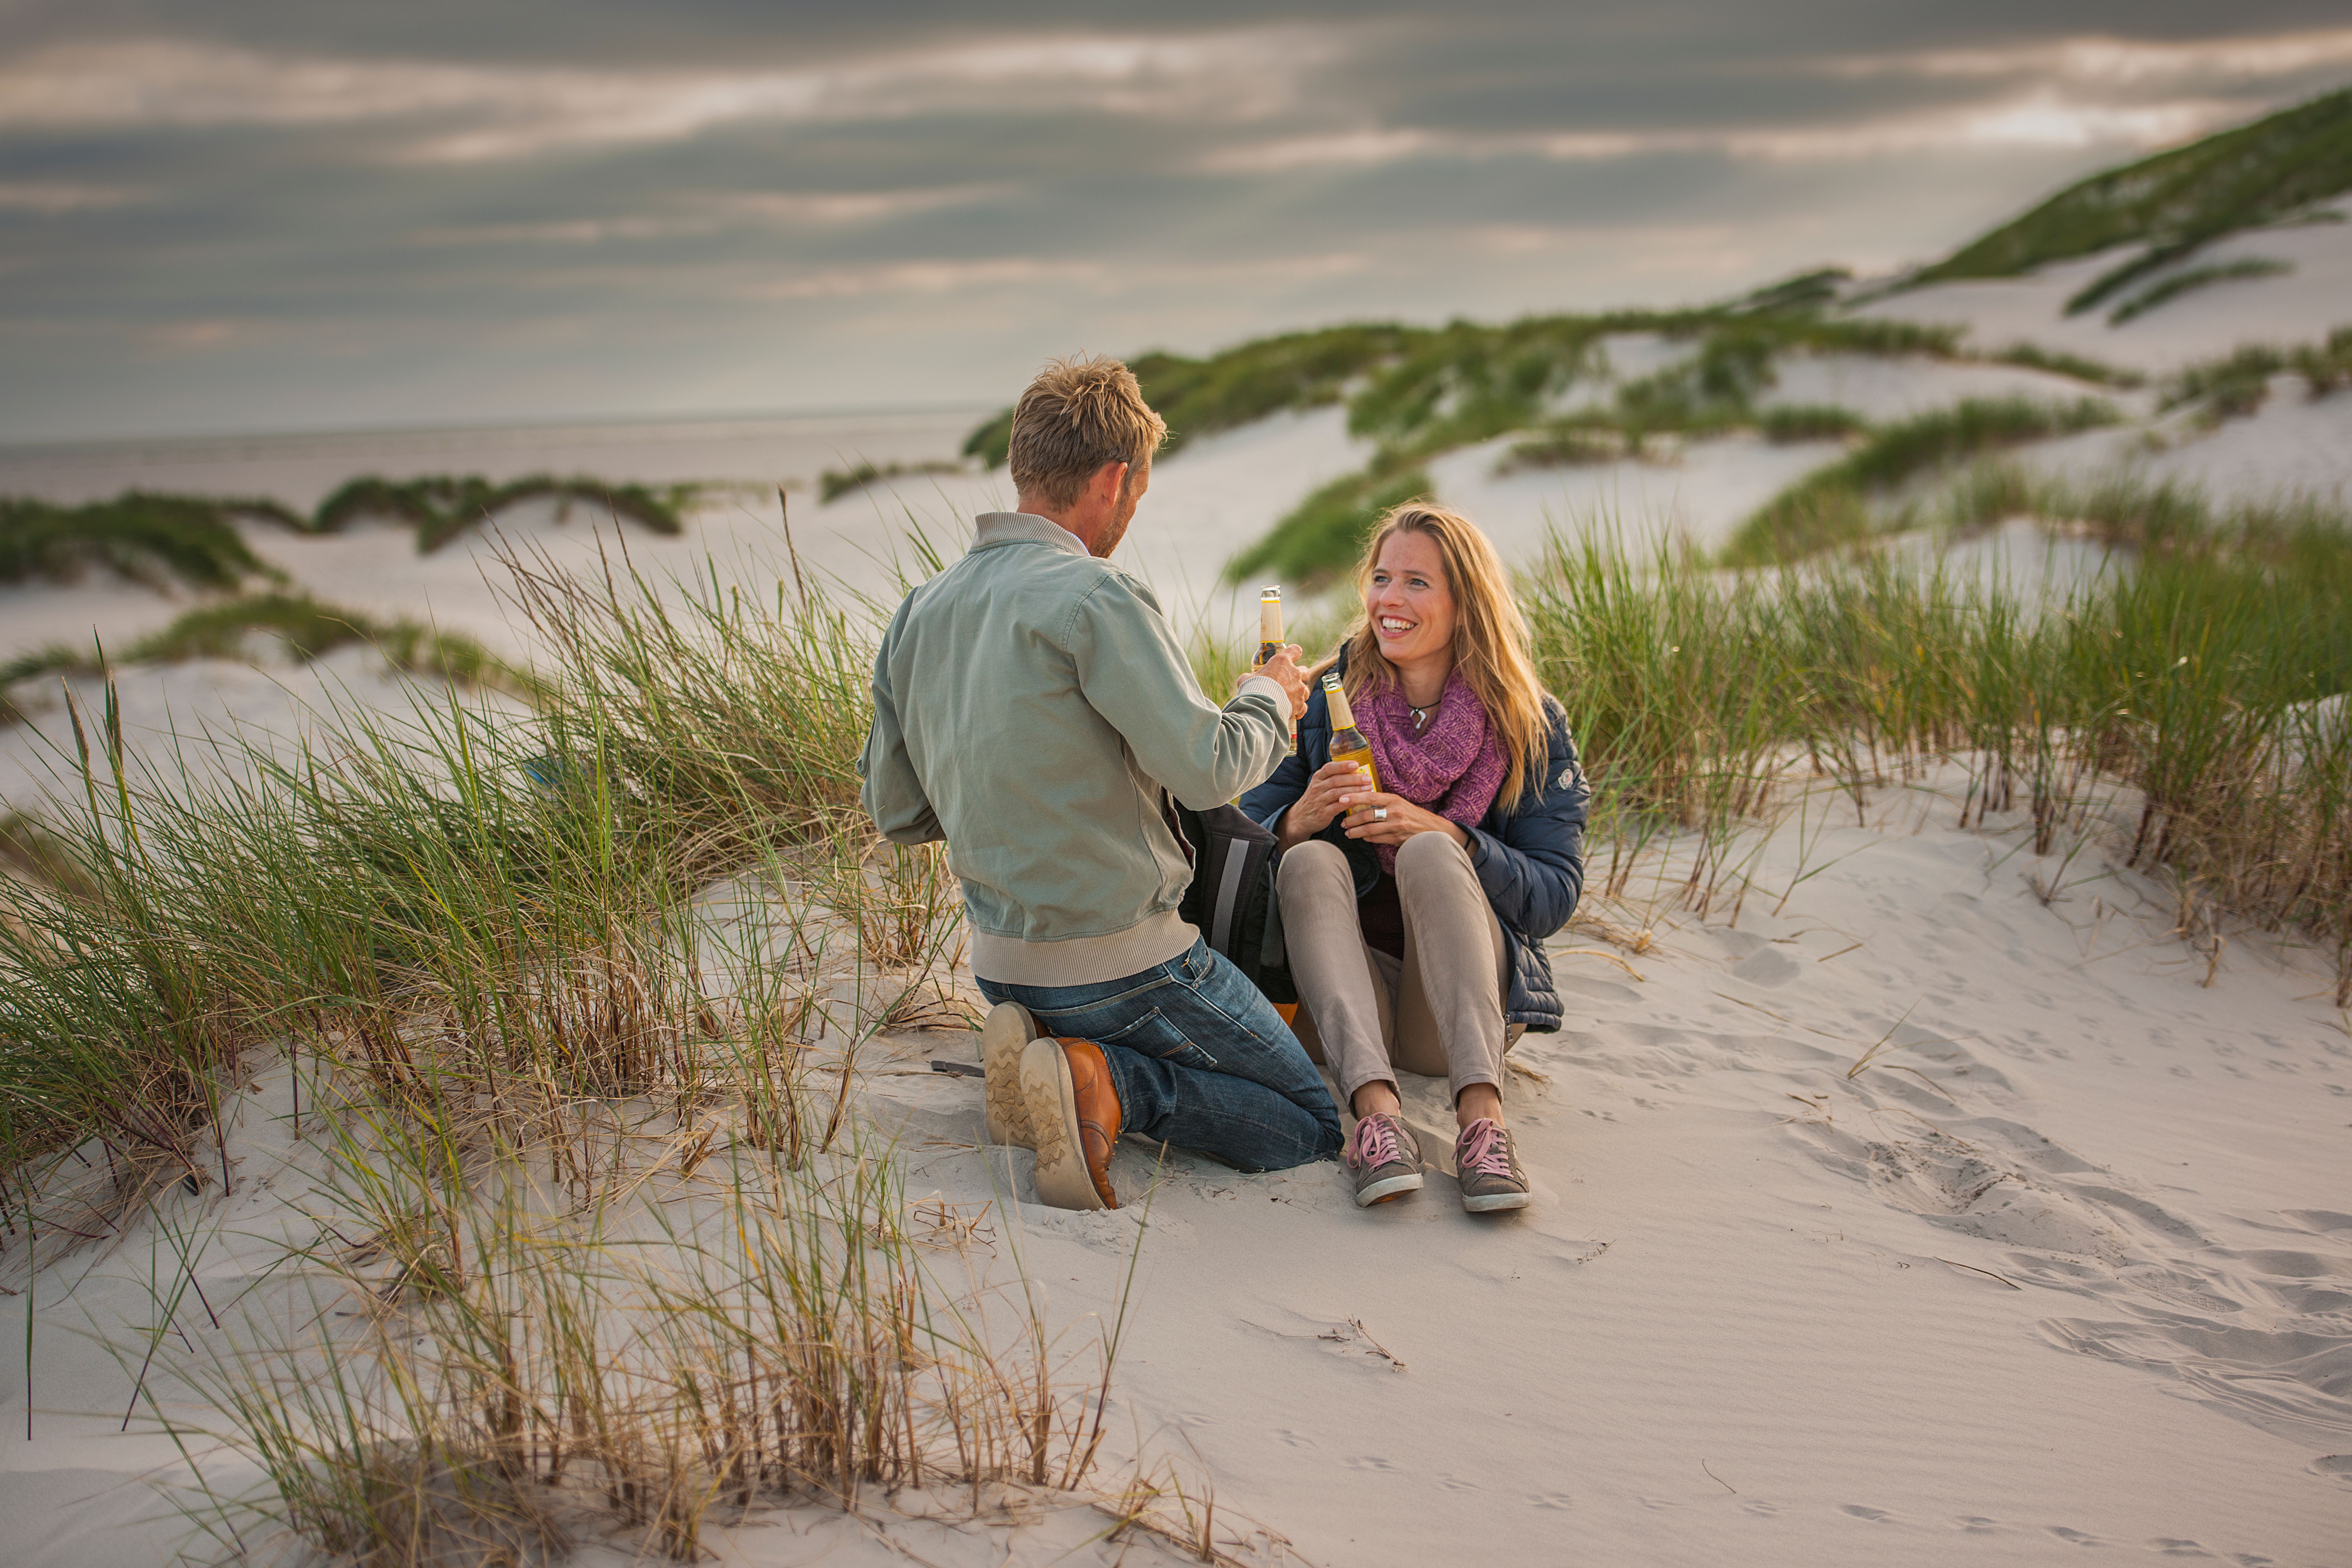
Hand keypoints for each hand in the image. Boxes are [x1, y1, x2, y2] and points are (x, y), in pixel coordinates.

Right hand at [1245, 643, 1308, 721]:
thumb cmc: (1253, 689)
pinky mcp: (1300, 704)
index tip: (1293, 656)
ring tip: (1290, 698)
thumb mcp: (1247, 679)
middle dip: (1300, 675)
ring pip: (1306, 689)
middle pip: (1305, 671)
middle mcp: (1294, 674)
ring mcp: (1299, 689)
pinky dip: (1299, 709)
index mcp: (1282, 662)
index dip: (1294, 652)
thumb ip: (1251, 676)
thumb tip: (1247, 679)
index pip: (1295, 650)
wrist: (1261, 706)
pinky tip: (1293, 712)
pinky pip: (1303, 706)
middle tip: (1291, 681)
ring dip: (1300, 693)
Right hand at [1276, 758, 1373, 848]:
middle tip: (1368, 779)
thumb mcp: (1320, 785)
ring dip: (1354, 790)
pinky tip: (1359, 801)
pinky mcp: (1322, 813)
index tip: (1356, 764)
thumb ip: (1334, 777)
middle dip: (1354, 779)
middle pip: (1336, 780)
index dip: (1342, 765)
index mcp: (1317, 778)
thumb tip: (1357, 771)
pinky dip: (1349, 803)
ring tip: (1368, 789)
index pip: (1329, 768)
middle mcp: (1317, 787)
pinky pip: (1337, 807)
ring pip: (1337, 793)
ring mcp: (1319, 800)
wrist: (1300, 818)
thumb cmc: (1316, 798)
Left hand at [1339, 790, 1465, 848]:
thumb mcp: (1399, 803)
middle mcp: (1395, 812)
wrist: (1433, 830)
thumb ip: (1382, 801)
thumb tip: (1360, 799)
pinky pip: (1376, 839)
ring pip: (1369, 829)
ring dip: (1355, 832)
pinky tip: (1361, 837)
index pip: (1370, 796)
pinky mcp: (1397, 839)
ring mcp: (1396, 826)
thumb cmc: (1412, 814)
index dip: (1354, 797)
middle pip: (1367, 815)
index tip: (1341, 798)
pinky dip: (1366, 838)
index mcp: (1394, 799)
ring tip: (1347, 832)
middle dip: (1351, 819)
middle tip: (1342, 822)